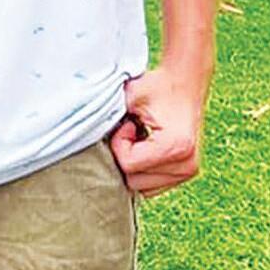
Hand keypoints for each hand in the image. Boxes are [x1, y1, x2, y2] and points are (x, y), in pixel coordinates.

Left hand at [108, 62, 209, 195]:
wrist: (184, 82)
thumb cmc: (157, 86)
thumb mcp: (130, 95)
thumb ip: (109, 116)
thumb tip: (82, 135)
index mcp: (175, 146)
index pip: (128, 165)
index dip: (119, 143)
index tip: (128, 124)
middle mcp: (186, 164)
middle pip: (134, 181)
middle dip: (125, 156)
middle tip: (134, 130)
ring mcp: (188, 171)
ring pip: (141, 187)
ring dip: (134, 164)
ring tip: (142, 138)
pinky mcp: (185, 173)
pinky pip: (151, 185)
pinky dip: (143, 169)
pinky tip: (147, 147)